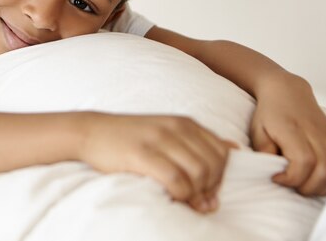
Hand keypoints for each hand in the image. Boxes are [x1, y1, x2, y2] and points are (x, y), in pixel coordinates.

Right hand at [79, 113, 235, 212]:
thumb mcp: (167, 129)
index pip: (221, 152)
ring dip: (197, 194)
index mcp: (184, 122)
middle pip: (213, 165)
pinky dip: (180, 194)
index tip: (207, 190)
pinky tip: (172, 197)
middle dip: (211, 189)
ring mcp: (159, 139)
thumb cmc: (130, 136)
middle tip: (199, 202)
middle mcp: (176, 127)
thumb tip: (234, 149)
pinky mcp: (142, 154)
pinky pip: (175, 179)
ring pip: (198, 173)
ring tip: (187, 202)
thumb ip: (198, 139)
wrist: (92, 131)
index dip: (220, 177)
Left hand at [250, 72, 325, 194]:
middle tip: (290, 184)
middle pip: (325, 171)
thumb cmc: (270, 113)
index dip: (291, 177)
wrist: (287, 93)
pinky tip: (317, 181)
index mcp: (294, 130)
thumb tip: (274, 169)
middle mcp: (316, 134)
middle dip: (307, 187)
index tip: (276, 178)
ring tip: (303, 185)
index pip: (303, 161)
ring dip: (321, 187)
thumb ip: (264, 150)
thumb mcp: (257, 130)